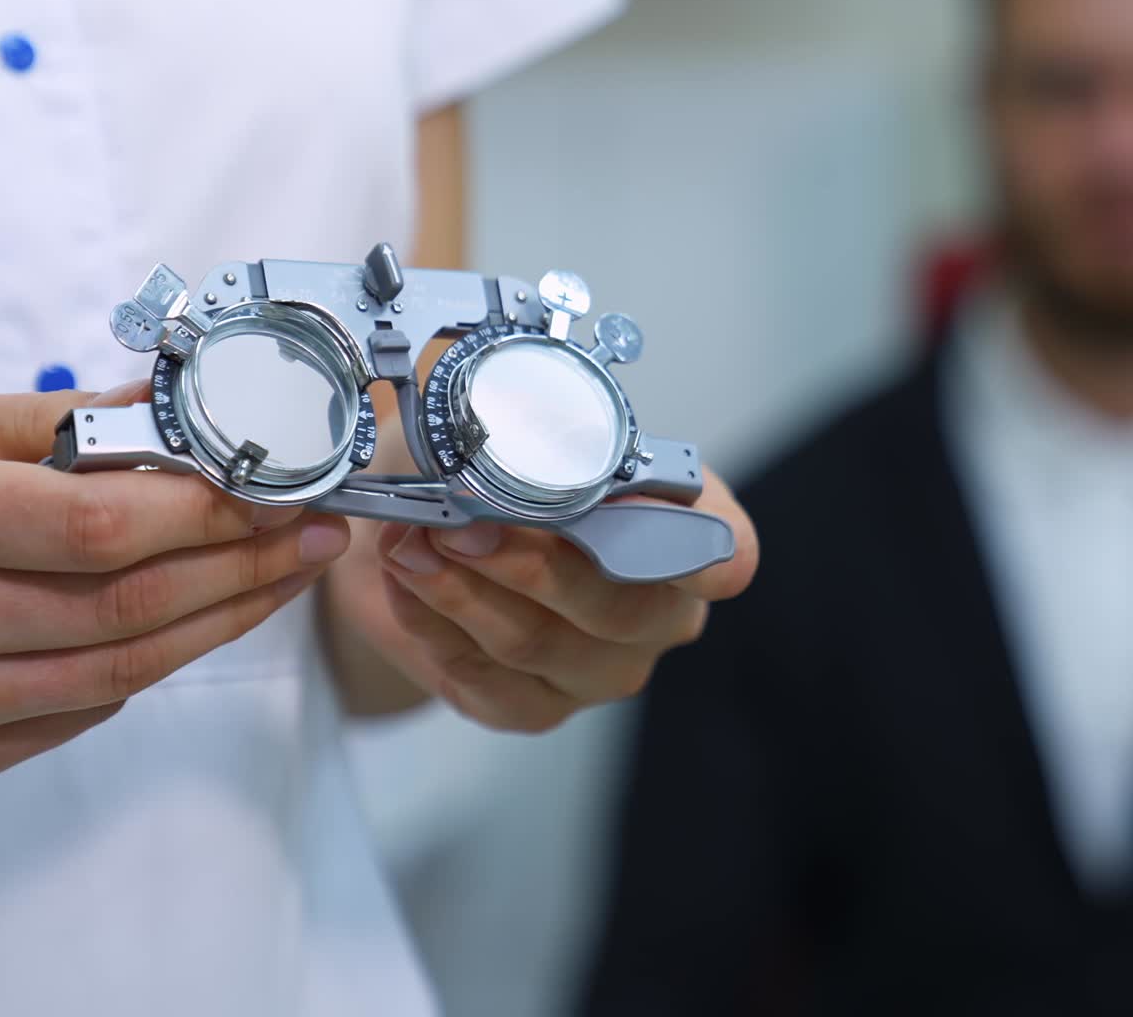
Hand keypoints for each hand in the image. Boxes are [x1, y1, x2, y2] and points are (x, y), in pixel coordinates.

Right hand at [0, 386, 349, 789]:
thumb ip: (52, 425)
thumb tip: (165, 410)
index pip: (106, 526)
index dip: (214, 513)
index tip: (285, 489)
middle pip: (136, 603)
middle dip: (252, 567)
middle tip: (320, 535)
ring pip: (125, 668)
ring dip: (227, 621)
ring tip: (289, 578)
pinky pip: (80, 714)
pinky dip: (152, 665)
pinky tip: (199, 622)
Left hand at [329, 468, 756, 731]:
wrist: (420, 534)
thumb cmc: (483, 470)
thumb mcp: (505, 426)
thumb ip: (525, 429)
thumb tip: (510, 427)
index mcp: (684, 527)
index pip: (726, 553)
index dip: (693, 547)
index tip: (629, 520)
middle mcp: (658, 607)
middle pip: (618, 606)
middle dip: (529, 561)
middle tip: (460, 524)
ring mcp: (602, 667)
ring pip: (538, 644)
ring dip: (460, 590)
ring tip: (410, 544)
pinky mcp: (538, 706)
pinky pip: (487, 682)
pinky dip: (434, 627)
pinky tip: (406, 584)